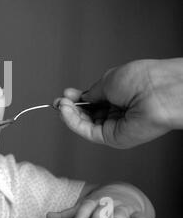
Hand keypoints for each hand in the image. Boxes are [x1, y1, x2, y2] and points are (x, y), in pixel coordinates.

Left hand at [47, 185, 149, 217]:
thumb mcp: (83, 208)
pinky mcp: (138, 215)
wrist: (123, 192)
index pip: (87, 206)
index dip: (82, 214)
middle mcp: (109, 203)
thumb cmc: (99, 205)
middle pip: (103, 211)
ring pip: (121, 215)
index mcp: (94, 201)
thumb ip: (66, 215)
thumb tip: (48, 217)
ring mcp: (124, 208)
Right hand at [55, 59, 182, 147]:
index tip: (65, 94)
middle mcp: (117, 111)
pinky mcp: (112, 137)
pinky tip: (66, 111)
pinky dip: (73, 122)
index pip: (93, 100)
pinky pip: (87, 132)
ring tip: (62, 104)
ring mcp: (115, 125)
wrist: (158, 92)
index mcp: (119, 95)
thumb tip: (80, 97)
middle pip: (87, 113)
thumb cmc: (143, 81)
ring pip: (84, 124)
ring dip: (69, 114)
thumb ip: (91, 92)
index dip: (77, 98)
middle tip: (60, 101)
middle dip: (70, 106)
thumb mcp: (108, 80)